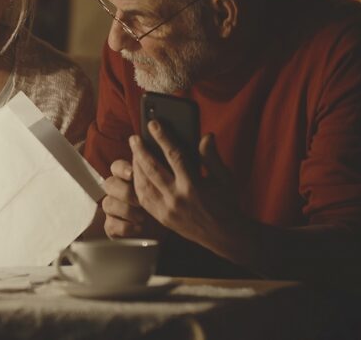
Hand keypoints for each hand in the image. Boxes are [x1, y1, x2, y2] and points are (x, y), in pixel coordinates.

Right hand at [102, 159, 165, 239]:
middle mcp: (117, 191)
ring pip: (108, 204)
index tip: (132, 174)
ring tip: (142, 217)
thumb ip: (156, 177)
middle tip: (139, 201)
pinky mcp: (112, 226)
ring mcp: (113, 209)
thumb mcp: (164, 189)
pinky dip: (124, 227)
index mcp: (126, 178)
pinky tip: (139, 228)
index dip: (121, 169)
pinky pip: (110, 225)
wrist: (169, 226)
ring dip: (125, 210)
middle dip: (124, 192)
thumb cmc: (167, 205)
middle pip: (109, 184)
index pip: (116, 167)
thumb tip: (157, 163)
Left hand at [130, 120, 239, 250]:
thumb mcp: (224, 178)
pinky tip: (137, 174)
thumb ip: (212, 156)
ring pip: (143, 184)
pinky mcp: (162, 219)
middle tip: (133, 138)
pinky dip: (138, 184)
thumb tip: (206, 136)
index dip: (162, 137)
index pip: (174, 156)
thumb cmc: (226, 203)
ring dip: (136, 167)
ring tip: (134, 153)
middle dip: (140, 151)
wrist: (224, 236)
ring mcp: (167, 210)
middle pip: (152, 169)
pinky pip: (144, 199)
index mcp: (194, 186)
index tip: (153, 124)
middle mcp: (177, 198)